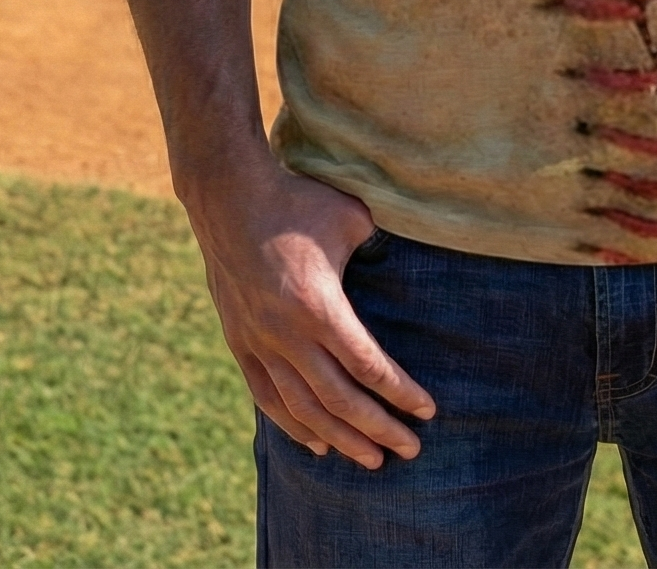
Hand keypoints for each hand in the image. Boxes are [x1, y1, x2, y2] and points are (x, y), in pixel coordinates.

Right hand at [184, 158, 435, 467]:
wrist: (229, 196)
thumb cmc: (298, 201)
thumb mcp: (351, 217)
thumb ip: (380, 247)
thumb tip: (407, 260)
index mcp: (319, 305)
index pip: (368, 364)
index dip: (400, 393)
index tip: (428, 411)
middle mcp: (287, 334)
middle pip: (340, 399)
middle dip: (379, 429)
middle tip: (411, 450)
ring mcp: (259, 342)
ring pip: (303, 408)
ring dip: (340, 438)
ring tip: (372, 460)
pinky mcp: (239, 342)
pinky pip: (267, 397)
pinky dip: (293, 425)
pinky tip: (317, 443)